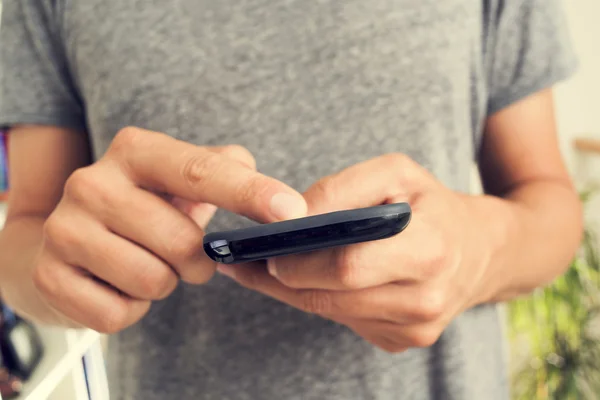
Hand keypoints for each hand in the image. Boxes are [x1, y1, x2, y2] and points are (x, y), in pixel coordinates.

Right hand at [33, 127, 306, 332]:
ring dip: (163, 283)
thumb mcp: (181, 179)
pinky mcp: (49, 275)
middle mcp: (91, 181)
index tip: (291, 211)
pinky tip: (118, 285)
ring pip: (153, 281)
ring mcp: (64, 228)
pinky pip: (118, 314)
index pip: (201, 171)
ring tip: (147, 264)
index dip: (250, 192)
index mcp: (135, 151)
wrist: (70, 242)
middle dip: (196, 261)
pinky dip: (131, 308)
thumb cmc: (145, 208)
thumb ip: (224, 168)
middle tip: (184, 255)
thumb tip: (266, 181)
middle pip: (182, 242)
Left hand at [218, 154, 492, 351]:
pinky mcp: (405, 341)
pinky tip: (309, 280)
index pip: (349, 267)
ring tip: (263, 269)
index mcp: (429, 250)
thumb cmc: (433, 204)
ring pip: (333, 314)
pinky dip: (323, 300)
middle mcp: (425, 299)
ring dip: (294, 292)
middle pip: (333, 298)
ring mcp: (416, 328)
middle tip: (248, 262)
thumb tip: (295, 215)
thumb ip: (345, 186)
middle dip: (285, 280)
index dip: (302, 261)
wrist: (481, 250)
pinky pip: (346, 322)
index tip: (266, 252)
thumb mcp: (398, 172)